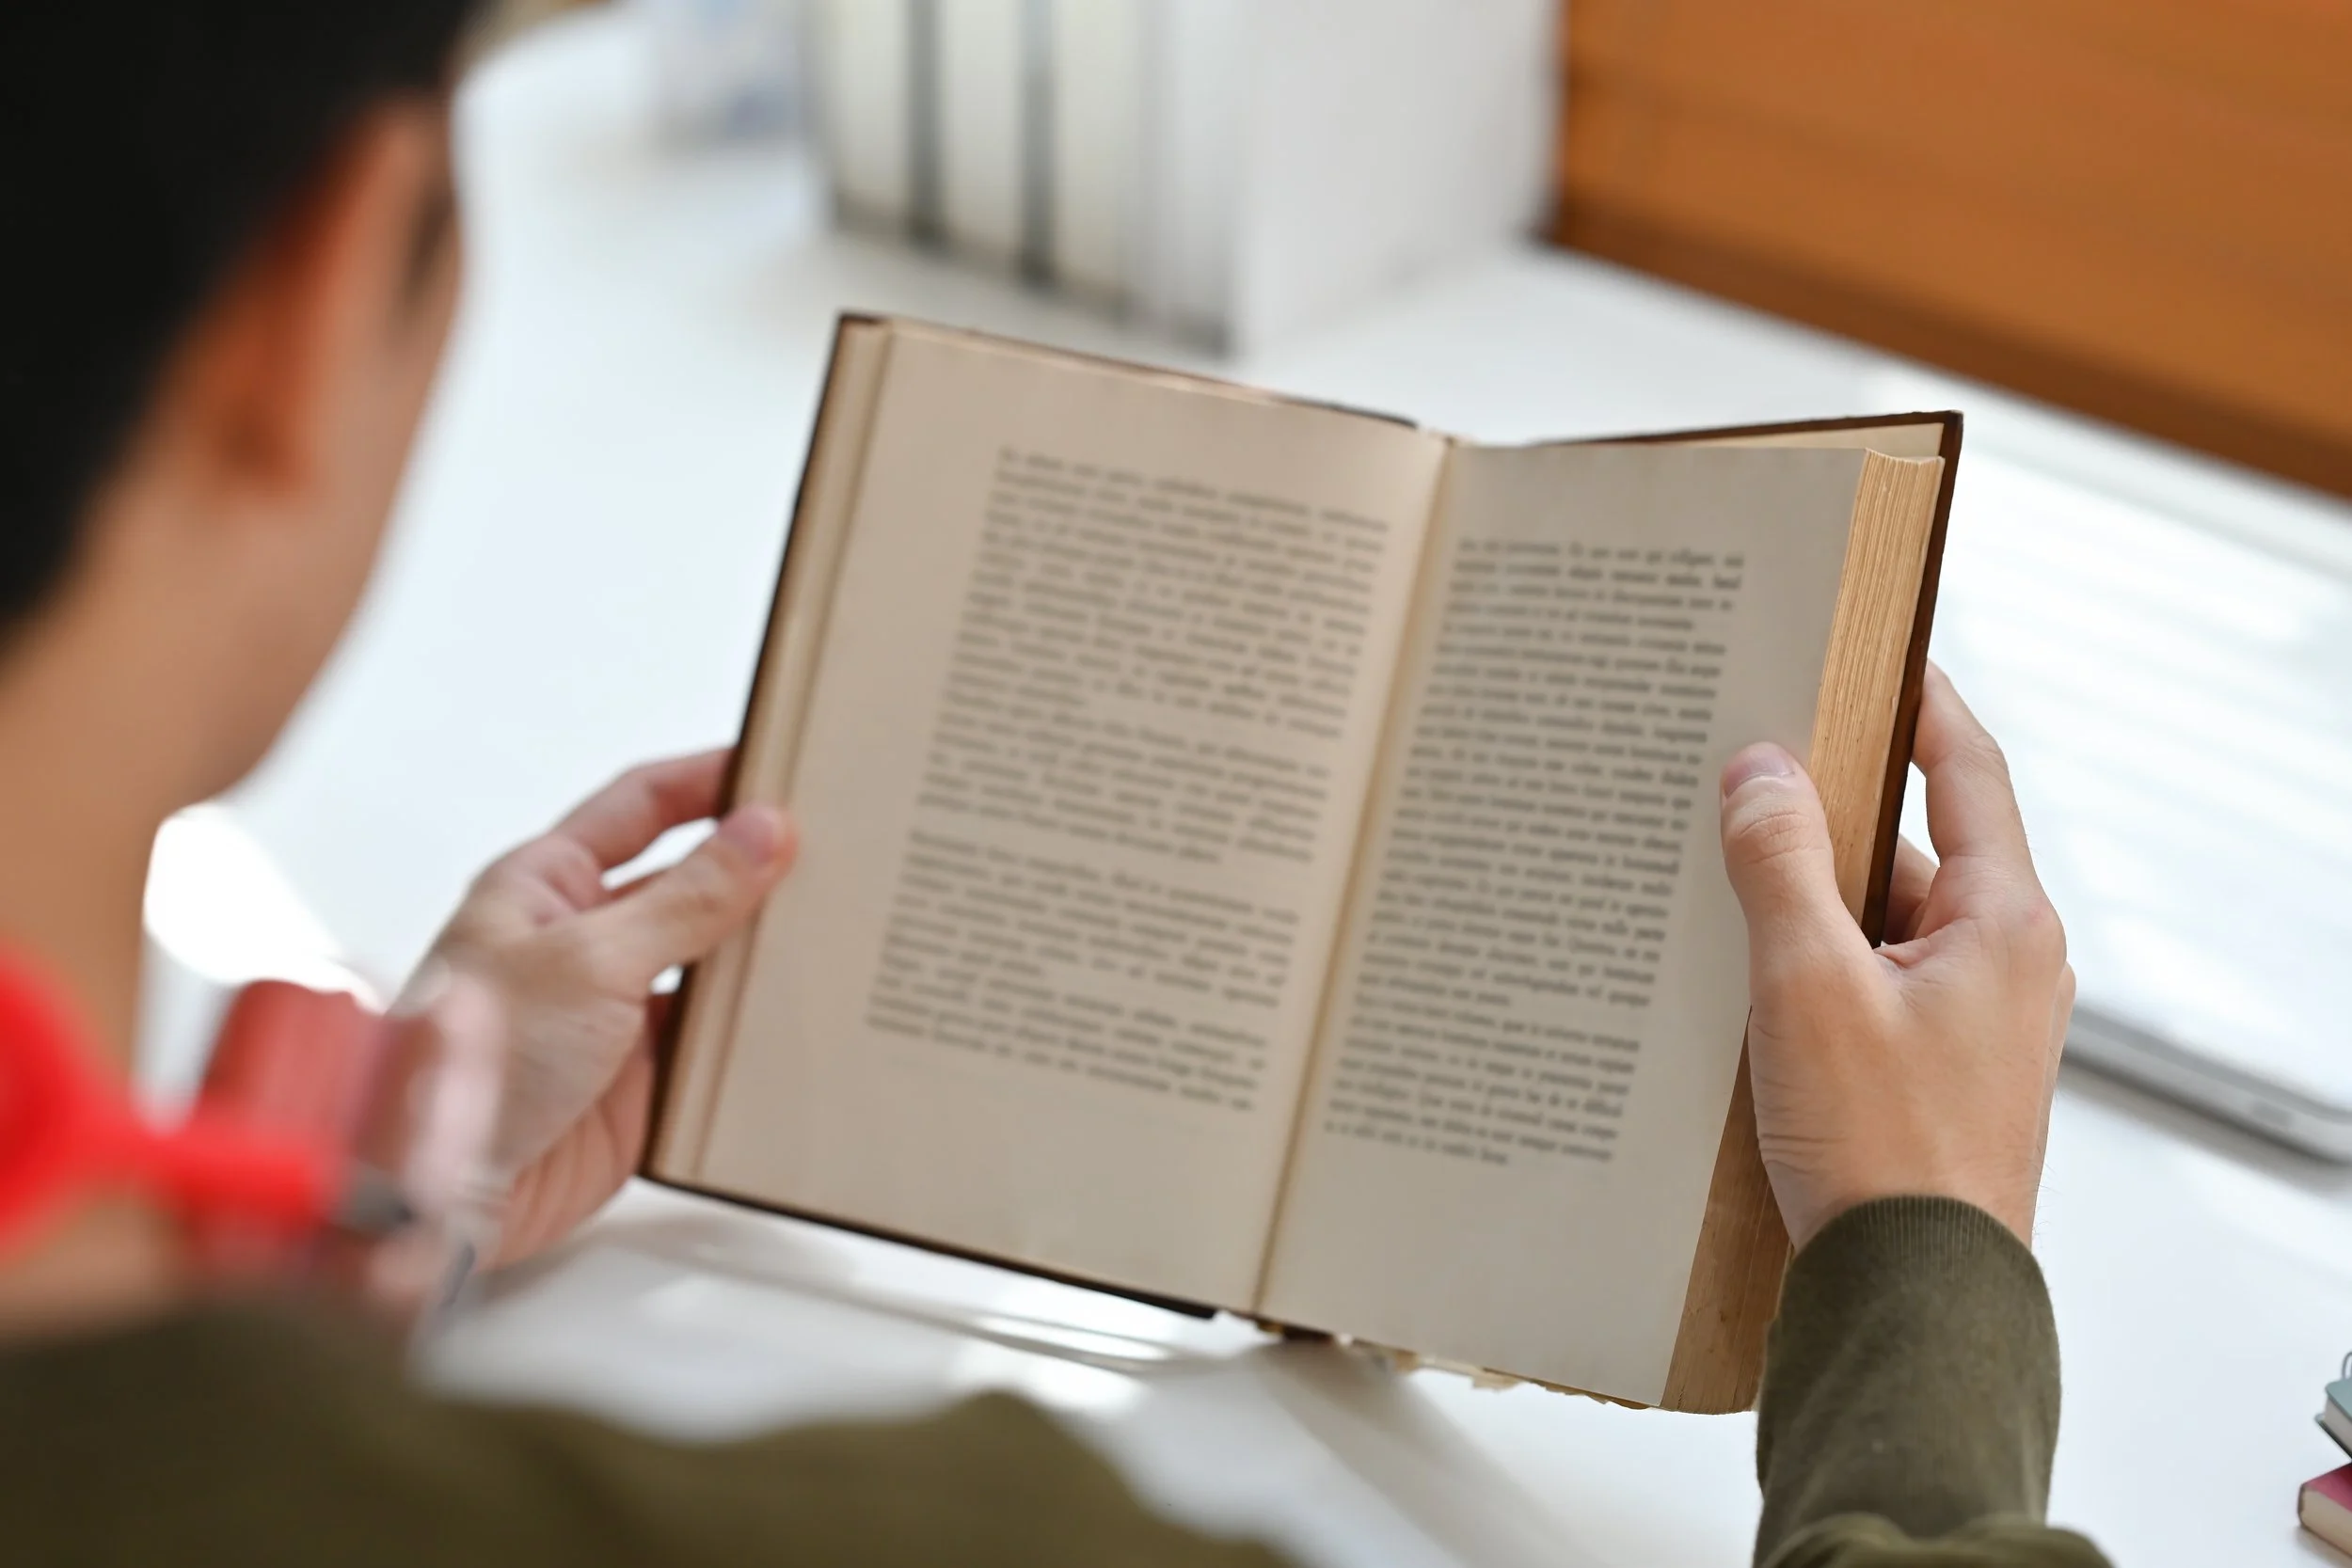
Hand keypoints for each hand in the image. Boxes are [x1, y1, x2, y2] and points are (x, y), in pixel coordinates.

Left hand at [417, 752, 794, 1263]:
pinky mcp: (645, 1079)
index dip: (710, 782)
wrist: (443, 1192)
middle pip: (689, 883)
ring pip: (713, 963)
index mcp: (548, 884)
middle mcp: (585, 939)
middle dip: (756, 868)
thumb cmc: (472, 1059)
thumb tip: (762, 830)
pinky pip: (720, 1043)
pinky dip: (761, 1031)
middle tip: (837, 848)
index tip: (781, 768)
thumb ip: (688, 897)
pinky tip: (811, 1013)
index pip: (642, 806)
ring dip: (765, 953)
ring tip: (843, 926)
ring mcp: (618, 1010)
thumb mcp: (590, 959)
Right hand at [1717, 665, 2072, 1249]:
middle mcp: (2005, 966)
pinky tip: (1741, 986)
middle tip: (1744, 773)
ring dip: (1808, 906)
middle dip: (1825, 816)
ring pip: (1882, 926)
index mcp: (2002, 923)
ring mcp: (1975, 1027)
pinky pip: (1872, 989)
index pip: (1968, 771)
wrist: (1915, 1302)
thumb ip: (1781, 865)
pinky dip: (1813, 971)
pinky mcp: (1936, 1079)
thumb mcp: (1809, 986)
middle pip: (1911, 850)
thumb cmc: (1880, 1152)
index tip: (1876, 652)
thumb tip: (1761, 770)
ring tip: (1715, 888)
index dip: (1920, 703)